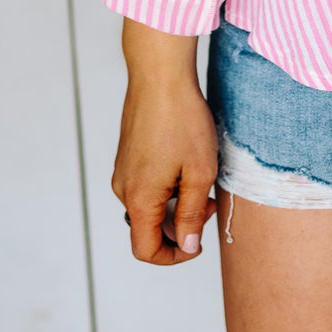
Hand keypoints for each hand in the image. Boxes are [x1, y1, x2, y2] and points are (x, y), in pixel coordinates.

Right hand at [112, 75, 219, 265]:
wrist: (160, 75)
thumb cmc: (182, 121)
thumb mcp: (199, 172)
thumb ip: (193, 215)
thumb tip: (188, 247)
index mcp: (139, 199)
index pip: (146, 250)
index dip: (174, 256)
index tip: (199, 243)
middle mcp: (123, 188)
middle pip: (148, 228)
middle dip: (181, 225)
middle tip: (209, 202)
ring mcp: (123, 169)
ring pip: (149, 204)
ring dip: (176, 202)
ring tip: (201, 176)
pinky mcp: (128, 154)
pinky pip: (145, 183)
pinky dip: (167, 184)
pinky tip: (187, 161)